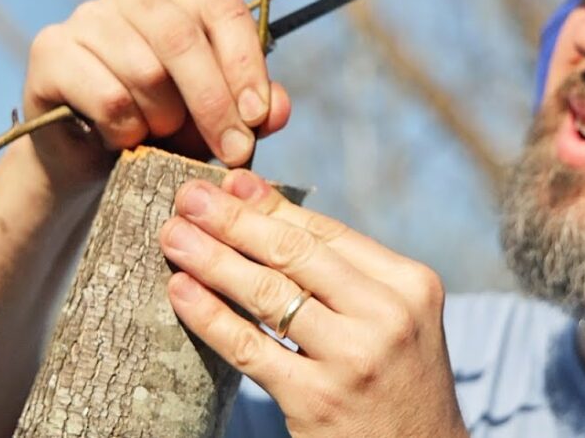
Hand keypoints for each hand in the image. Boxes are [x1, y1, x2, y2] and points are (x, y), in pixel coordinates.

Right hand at [22, 0, 290, 194]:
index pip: (225, 10)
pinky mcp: (50, 49)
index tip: (257, 117)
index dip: (246, 66)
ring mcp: (87, 15)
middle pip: (183, 39)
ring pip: (146, 71)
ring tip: (159, 135)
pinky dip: (126, 131)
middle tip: (233, 151)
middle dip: (214, 103)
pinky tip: (122, 139)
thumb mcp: (222, 120)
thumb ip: (256, 111)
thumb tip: (277, 110)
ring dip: (164, 120)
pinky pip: (108, 97)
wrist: (92, 158)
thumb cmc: (167, 126)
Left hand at [159, 169, 467, 437]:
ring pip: (269, 294)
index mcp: (411, 283)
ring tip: (174, 236)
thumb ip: (337, 268)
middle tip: (190, 197)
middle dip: (236, 220)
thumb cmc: (396, 378)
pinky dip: (210, 316)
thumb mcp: (389, 317)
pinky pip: (249, 348)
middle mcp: (388, 315)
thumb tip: (255, 197)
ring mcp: (354, 358)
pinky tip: (181, 291)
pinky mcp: (317, 400)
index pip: (329, 233)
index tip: (228, 184)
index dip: (272, 204)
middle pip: (296, 253)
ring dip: (213, 259)